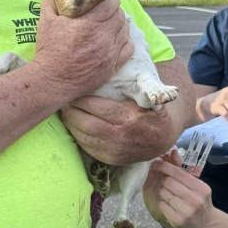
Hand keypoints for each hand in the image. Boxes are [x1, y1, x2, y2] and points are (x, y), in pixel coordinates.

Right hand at [33, 0, 133, 99]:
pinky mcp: (113, 66)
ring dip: (119, 26)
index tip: (102, 0)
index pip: (113, 3)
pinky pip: (129, 49)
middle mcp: (104, 37)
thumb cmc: (48, 50)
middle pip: (121, 16)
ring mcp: (111, 53)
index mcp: (90, 23)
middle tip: (104, 13)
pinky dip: (124, 42)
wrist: (51, 81)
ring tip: (109, 26)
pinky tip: (115, 41)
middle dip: (114, 11)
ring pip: (126, 31)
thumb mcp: (46, 21)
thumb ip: (51, 1)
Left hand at [60, 96, 176, 164]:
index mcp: (130, 117)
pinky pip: (88, 148)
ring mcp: (116, 151)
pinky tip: (72, 125)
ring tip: (64, 111)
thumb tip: (115, 67)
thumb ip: (135, 85)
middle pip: (87, 123)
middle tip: (64, 100)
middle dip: (71, 111)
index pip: (97, 107)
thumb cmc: (151, 110)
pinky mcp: (112, 159)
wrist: (163, 137)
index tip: (73, 91)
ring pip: (84, 137)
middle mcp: (122, 136)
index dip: (82, 99)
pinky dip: (77, 135)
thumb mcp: (148, 96)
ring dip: (70, 123)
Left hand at [143, 150, 219, 227]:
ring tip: (171, 196)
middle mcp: (195, 199)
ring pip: (164, 193)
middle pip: (169, 182)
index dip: (165, 166)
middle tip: (167, 183)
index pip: (179, 173)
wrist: (206, 225)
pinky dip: (163, 203)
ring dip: (164, 193)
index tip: (157, 163)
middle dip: (165, 181)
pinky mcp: (178, 221)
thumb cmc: (199, 201)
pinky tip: (170, 205)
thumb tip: (172, 151)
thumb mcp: (196, 186)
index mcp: (201, 188)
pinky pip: (162, 205)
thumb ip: (183, 170)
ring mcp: (187, 211)